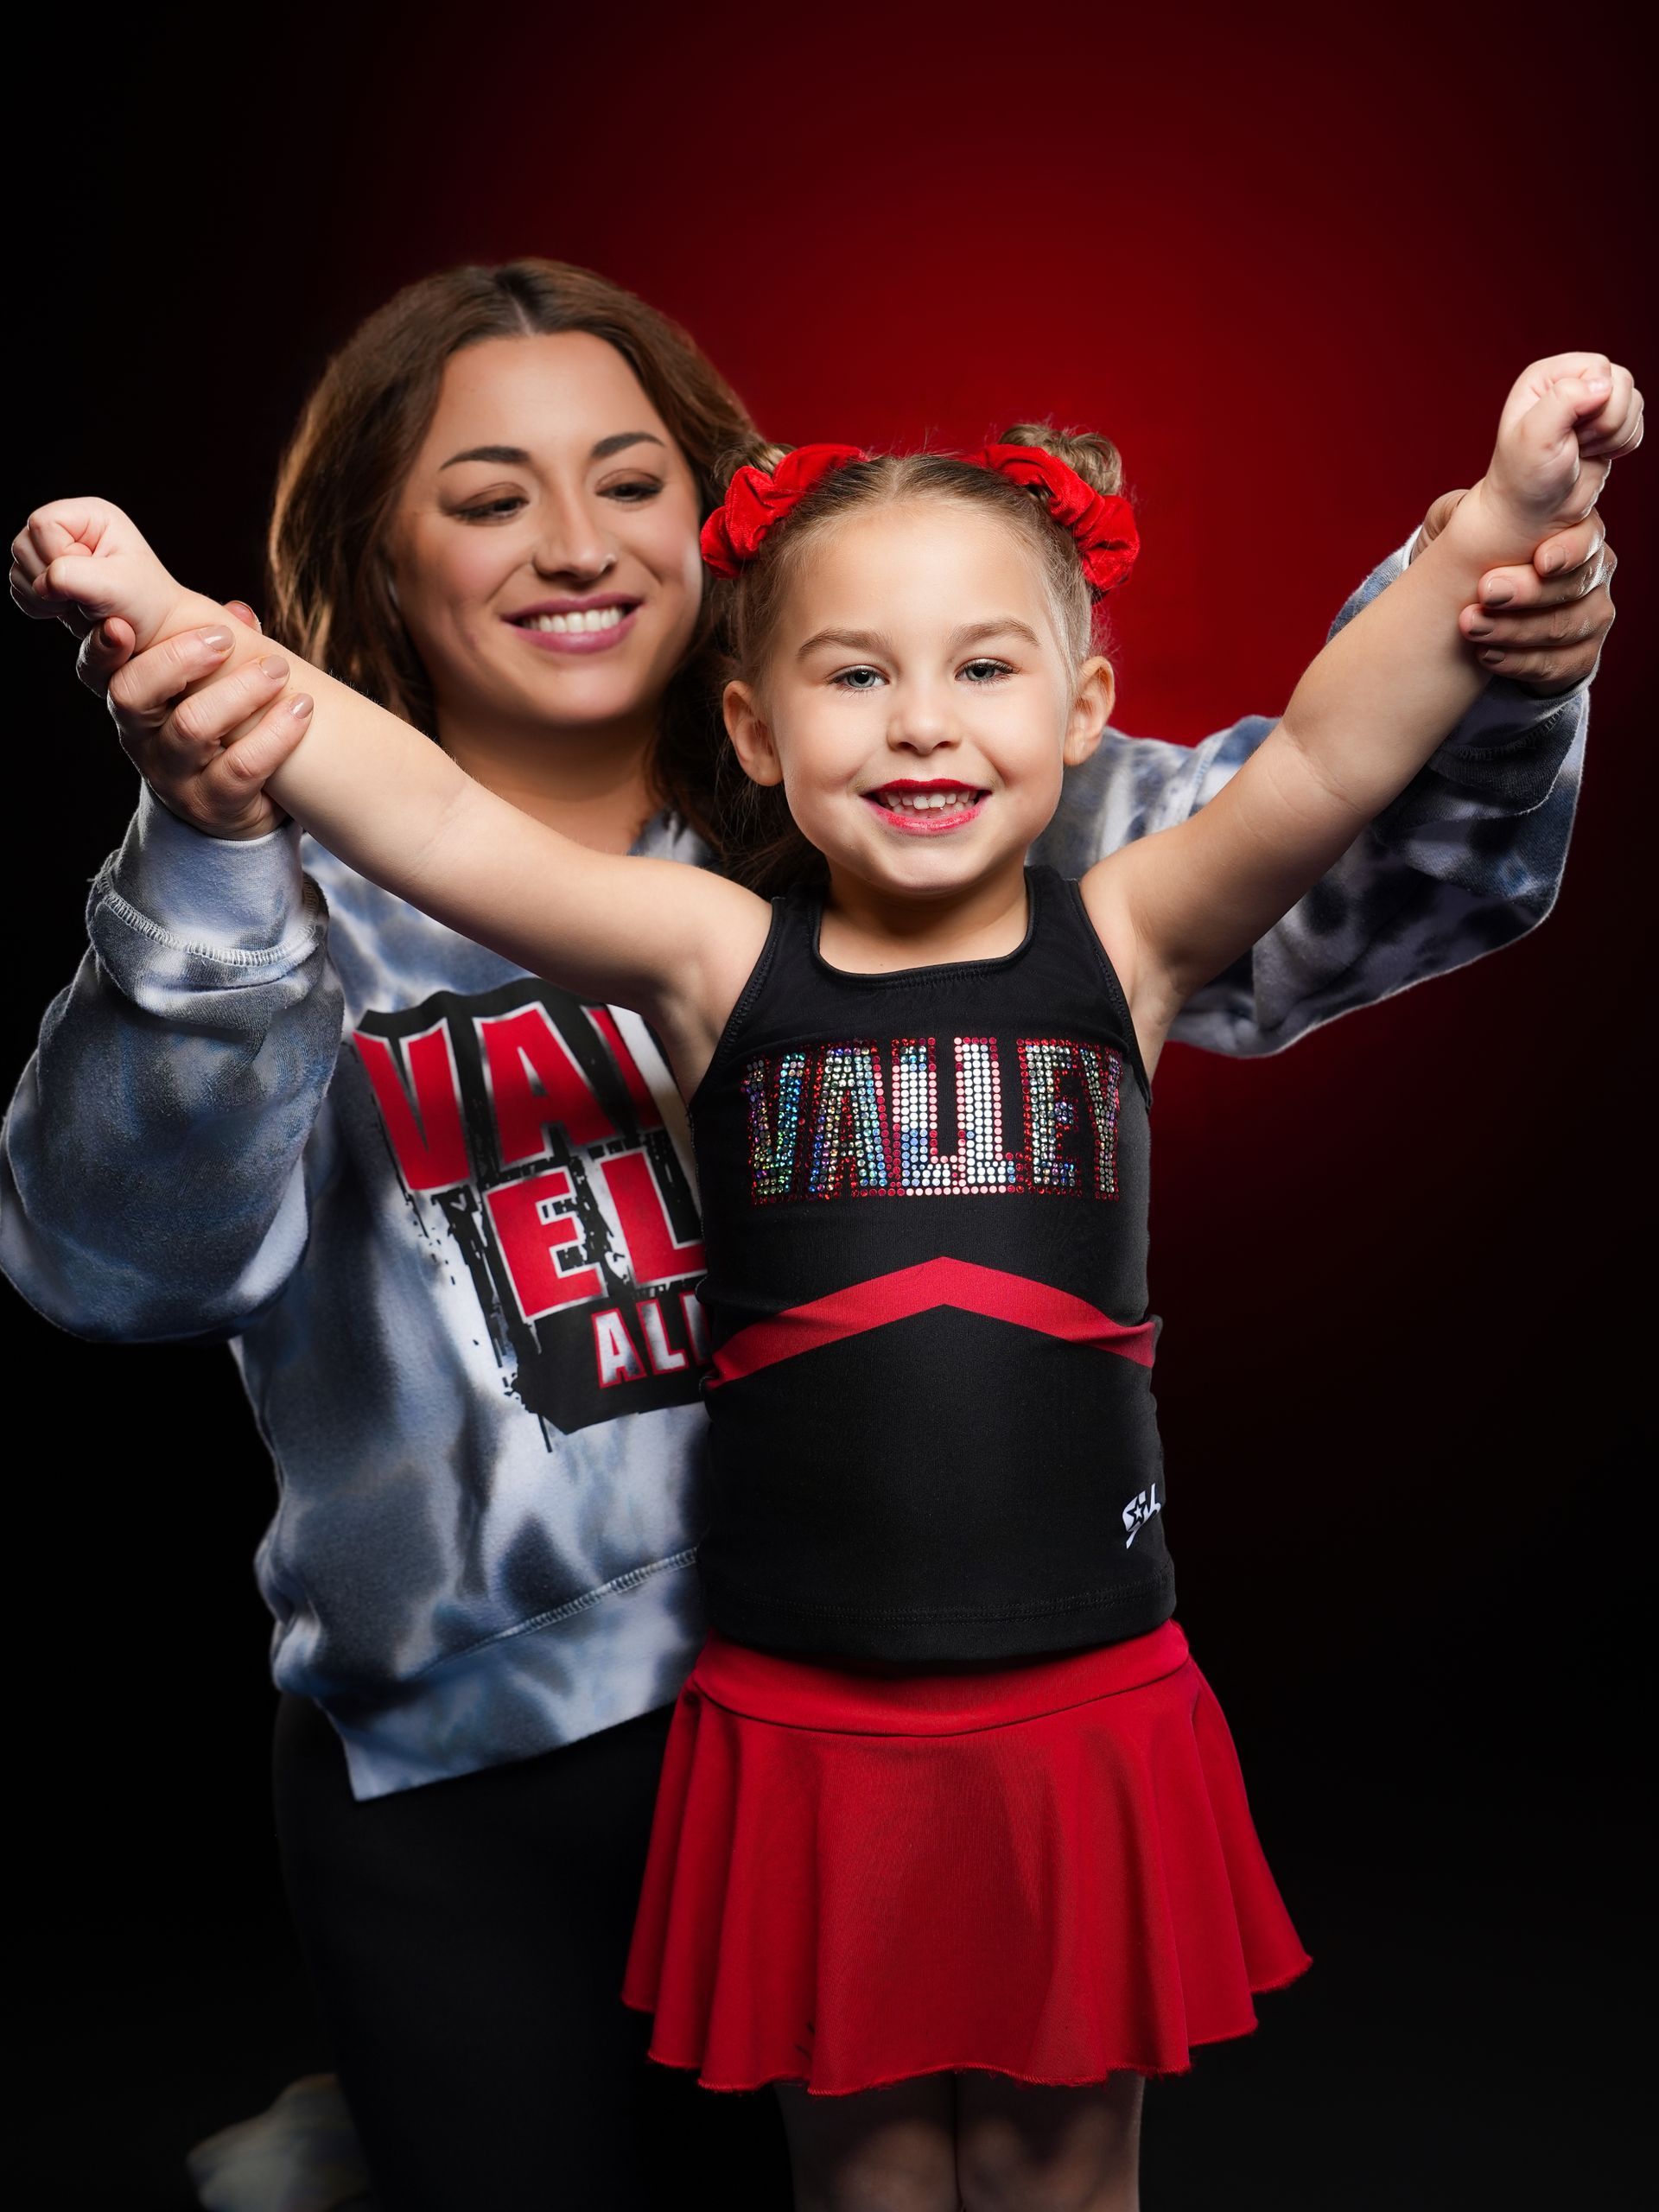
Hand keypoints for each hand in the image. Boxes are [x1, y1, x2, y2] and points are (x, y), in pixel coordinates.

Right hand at [10, 497, 190, 648]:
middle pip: (23, 545)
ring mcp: (54, 552)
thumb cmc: (144, 603)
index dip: (56, 557)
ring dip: (43, 597)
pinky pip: (19, 589)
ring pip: (18, 569)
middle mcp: (69, 528)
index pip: (43, 524)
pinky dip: (38, 605)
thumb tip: (42, 583)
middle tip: (84, 598)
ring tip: (80, 605)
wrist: (152, 631)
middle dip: (48, 580)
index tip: (89, 581)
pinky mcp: (46, 577)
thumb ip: (71, 576)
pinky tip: (67, 609)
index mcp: (90, 515)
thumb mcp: (114, 586)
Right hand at [79, 602, 309, 838]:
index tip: (120, 623)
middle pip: (132, 695)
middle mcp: (141, 739)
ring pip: (192, 727)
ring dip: (240, 690)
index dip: (102, 648)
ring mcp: (173, 777)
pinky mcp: (213, 805)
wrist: (238, 810)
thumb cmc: (223, 730)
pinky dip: (275, 734)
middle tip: (224, 638)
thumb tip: (238, 613)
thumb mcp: (210, 687)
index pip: (97, 672)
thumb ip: (219, 647)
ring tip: (278, 670)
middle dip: (176, 659)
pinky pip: (241, 766)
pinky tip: (301, 709)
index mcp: (133, 701)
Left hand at [1415, 491, 1617, 693]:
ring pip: (1564, 627)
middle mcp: (1591, 572)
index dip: (1568, 549)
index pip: (1585, 536)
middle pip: (1574, 584)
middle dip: (1528, 591)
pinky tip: (1488, 656)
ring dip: (1514, 629)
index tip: (1540, 560)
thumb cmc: (1473, 566)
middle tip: (1486, 593)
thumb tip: (1466, 507)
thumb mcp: (1462, 533)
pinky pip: (1559, 665)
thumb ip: (1465, 511)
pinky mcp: (1581, 657)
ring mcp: (1591, 616)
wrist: (1472, 628)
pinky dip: (1520, 663)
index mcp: (1571, 532)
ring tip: (1472, 627)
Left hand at [1465, 354, 1641, 560]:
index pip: (1598, 366)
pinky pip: (1637, 422)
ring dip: (1614, 434)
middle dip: (1607, 420)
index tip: (1569, 431)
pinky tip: (1596, 454)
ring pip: (1634, 401)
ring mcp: (1591, 403)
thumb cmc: (1526, 478)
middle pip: (1621, 381)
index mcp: (1546, 376)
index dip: (1594, 401)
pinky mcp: (1607, 425)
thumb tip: (1602, 385)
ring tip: (1582, 450)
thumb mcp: (1535, 436)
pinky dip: (1623, 443)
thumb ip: (1563, 400)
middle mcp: (1570, 382)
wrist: (1533, 514)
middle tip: (1576, 444)